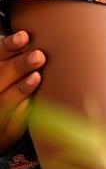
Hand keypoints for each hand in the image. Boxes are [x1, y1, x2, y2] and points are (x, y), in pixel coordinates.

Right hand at [0, 31, 43, 149]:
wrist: (0, 129)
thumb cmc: (9, 90)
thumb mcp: (9, 73)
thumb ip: (17, 58)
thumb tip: (36, 38)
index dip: (8, 46)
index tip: (24, 37)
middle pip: (1, 76)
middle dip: (19, 66)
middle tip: (38, 56)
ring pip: (5, 99)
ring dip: (21, 88)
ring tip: (36, 77)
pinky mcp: (7, 131)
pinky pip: (14, 122)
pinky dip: (23, 111)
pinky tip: (32, 102)